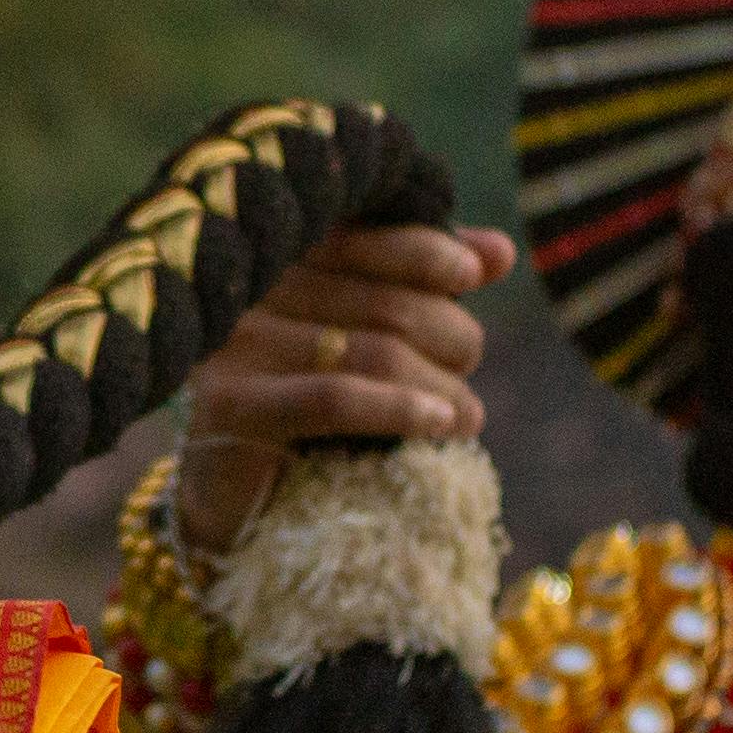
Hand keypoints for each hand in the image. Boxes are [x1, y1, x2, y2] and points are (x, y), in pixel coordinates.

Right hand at [173, 221, 516, 551]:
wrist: (231, 495)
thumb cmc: (309, 406)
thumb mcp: (367, 336)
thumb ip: (424, 287)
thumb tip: (501, 251)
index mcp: (279, 259)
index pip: (363, 237)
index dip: (426, 249)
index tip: (473, 273)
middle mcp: (252, 290)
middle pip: (384, 303)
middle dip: (447, 334)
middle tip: (466, 367)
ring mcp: (236, 345)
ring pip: (374, 354)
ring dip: (441, 386)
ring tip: (467, 415)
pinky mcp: (231, 405)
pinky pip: (335, 399)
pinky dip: (399, 410)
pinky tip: (440, 424)